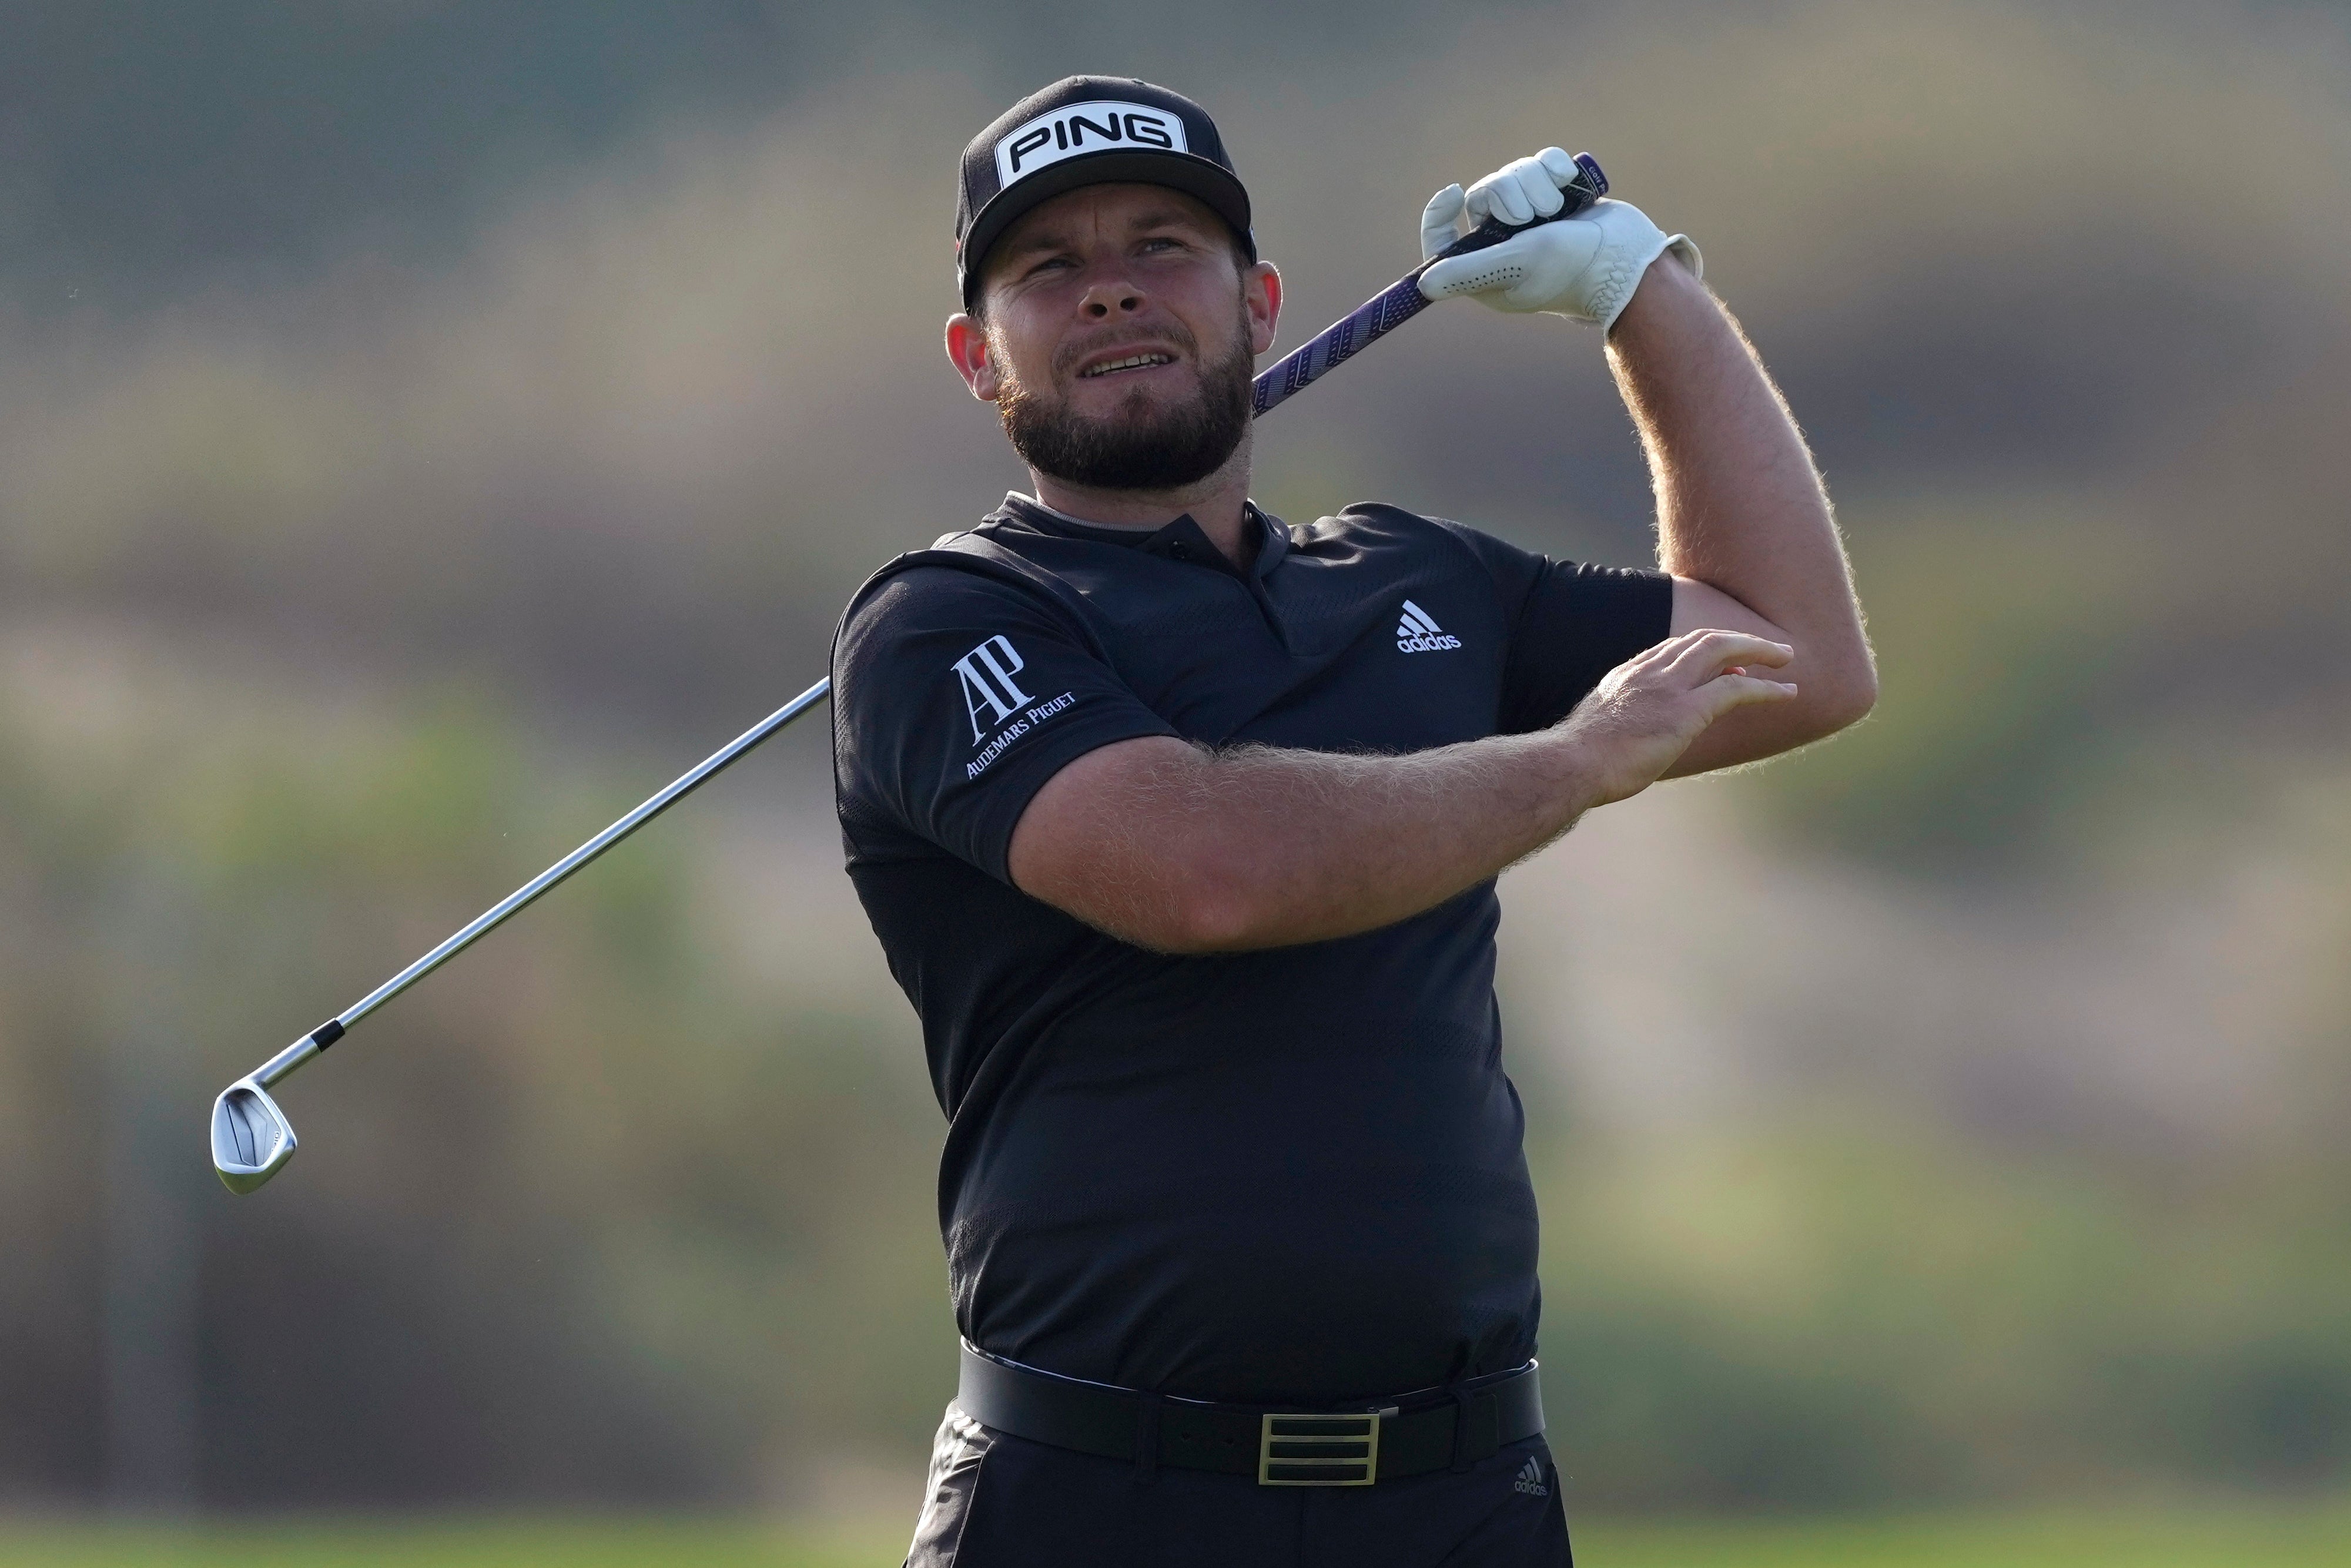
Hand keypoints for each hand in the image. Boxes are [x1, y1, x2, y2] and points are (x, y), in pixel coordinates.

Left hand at [1416, 148, 1701, 330]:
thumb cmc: (1572, 269)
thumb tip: (1423, 284)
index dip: (1439, 214)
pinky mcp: (1559, 197)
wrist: (1630, 260)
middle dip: (1508, 194)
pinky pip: (1542, 163)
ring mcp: (1533, 219)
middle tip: (1536, 215)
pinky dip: (1554, 166)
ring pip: (1513, 174)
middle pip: (1482, 195)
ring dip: (1535, 183)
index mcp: (1486, 269)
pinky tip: (1569, 180)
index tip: (1453, 191)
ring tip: (1558, 207)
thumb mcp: (1515, 265)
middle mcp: (1504, 243)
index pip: (1443, 239)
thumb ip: (1468, 269)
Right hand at [1554, 630, 1795, 806]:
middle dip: (1738, 640)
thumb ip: (1615, 724)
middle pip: (1702, 640)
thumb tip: (1619, 742)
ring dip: (1759, 650)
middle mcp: (1648, 671)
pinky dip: (1766, 689)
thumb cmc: (1575, 760)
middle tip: (1768, 650)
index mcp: (1626, 674)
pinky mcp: (1685, 711)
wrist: (1570, 764)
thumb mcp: (1593, 731)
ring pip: (1723, 650)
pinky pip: (1736, 690)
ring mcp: (1668, 687)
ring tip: (1786, 658)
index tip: (1727, 665)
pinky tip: (1788, 692)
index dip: (1703, 650)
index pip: (1671, 648)